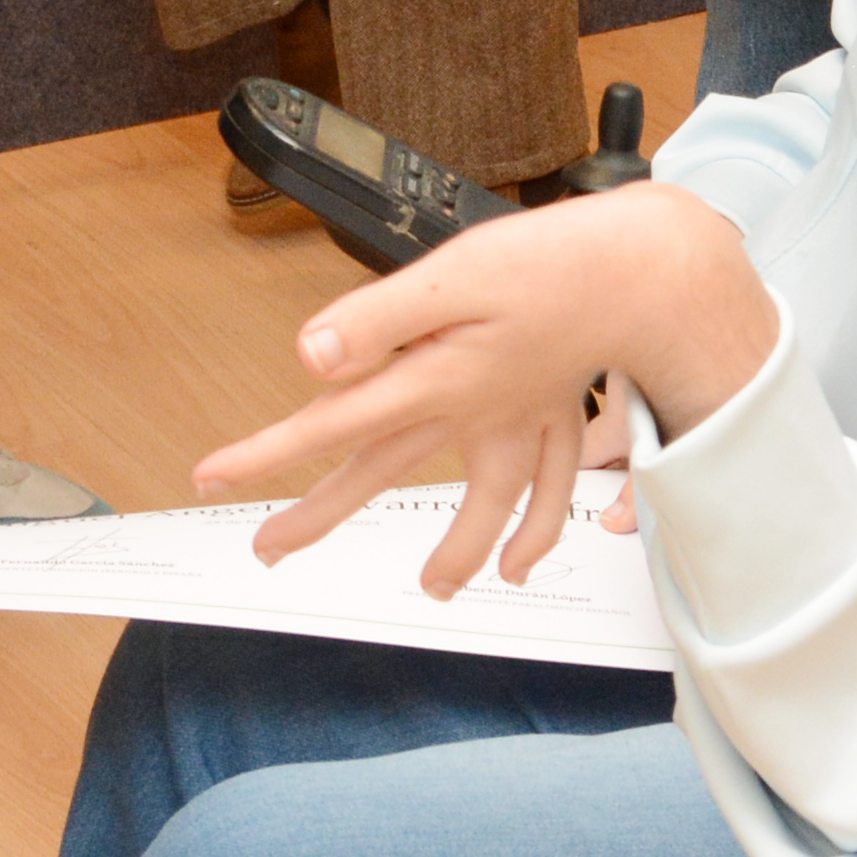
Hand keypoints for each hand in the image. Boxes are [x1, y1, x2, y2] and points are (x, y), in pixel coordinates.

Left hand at [191, 187, 773, 598]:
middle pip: (382, 471)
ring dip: (457, 550)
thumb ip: (376, 321)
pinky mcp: (552, 407)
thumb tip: (311, 359)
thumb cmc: (549, 266)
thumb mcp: (449, 275)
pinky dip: (540, 526)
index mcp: (433, 383)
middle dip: (320, 515)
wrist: (643, 271)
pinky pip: (552, 484)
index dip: (268, 454)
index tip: (212, 477)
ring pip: (484, 501)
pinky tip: (523, 560)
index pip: (332, 424)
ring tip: (434, 590)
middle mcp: (471, 412)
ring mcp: (517, 417)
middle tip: (268, 553)